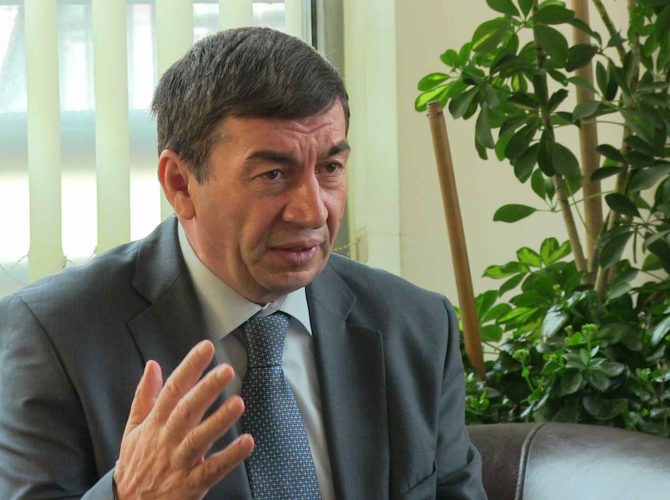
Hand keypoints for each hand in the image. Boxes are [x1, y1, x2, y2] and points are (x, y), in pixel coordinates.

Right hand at [115, 340, 253, 498]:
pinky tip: (247, 442)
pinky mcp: (191, 483)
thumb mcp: (133, 428)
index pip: (173, 389)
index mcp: (155, 423)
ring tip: (238, 402)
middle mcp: (167, 439)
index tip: (206, 347)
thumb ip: (145, 396)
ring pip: (199, 438)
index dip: (190, 367)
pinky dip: (230, 456)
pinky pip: (213, 469)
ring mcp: (179, 462)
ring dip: (219, 420)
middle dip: (206, 389)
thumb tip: (152, 366)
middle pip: (187, 410)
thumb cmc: (136, 463)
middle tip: (227, 370)